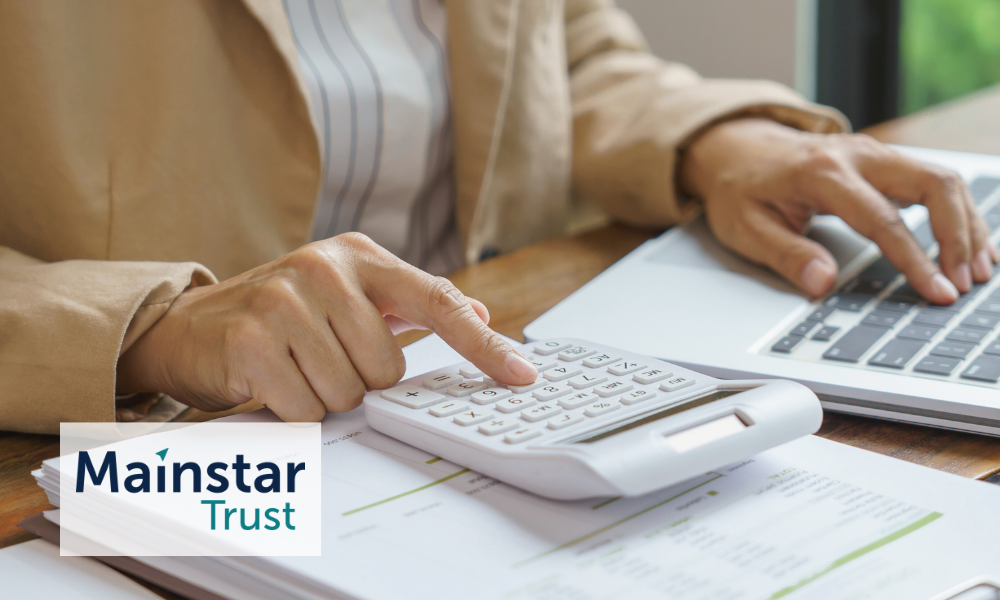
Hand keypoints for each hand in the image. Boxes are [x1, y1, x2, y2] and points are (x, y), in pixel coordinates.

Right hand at [116, 233, 537, 420]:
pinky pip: (305, 408)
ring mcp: (285, 300)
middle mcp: (324, 268)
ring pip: (347, 393)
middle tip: (319, 360)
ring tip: (292, 368)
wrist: (188, 326)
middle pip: (387, 369)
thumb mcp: (346, 295)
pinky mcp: (252, 339)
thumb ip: (410, 304)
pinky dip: (291, 410)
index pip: (438, 300)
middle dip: (357, 381)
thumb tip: (479, 313)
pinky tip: (268, 381)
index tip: (522, 374)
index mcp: (359, 255)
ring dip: (322, 396)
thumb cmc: (277, 315)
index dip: (483, 344)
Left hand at [679, 118, 997, 303]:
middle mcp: (857, 155)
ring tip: (978, 270)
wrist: (734, 148)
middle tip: (965, 282)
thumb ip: (786, 255)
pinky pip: (933, 180)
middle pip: (933, 184)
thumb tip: (823, 284)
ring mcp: (874, 153)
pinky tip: (971, 243)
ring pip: (942, 179)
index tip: (937, 292)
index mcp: (822, 173)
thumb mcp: (745, 227)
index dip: (915, 260)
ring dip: (966, 224)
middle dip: (958, 236)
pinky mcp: (883, 160)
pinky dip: (957, 211)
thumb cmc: (739, 189)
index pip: (883, 219)